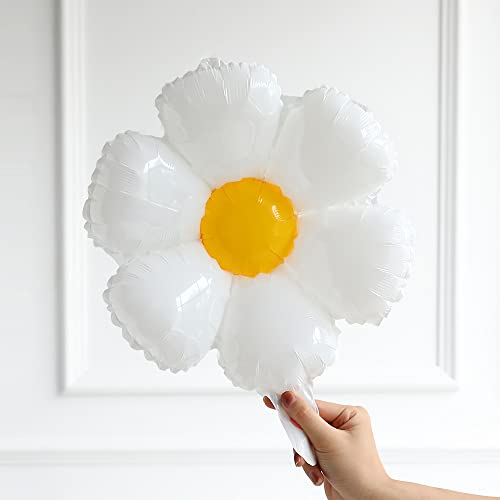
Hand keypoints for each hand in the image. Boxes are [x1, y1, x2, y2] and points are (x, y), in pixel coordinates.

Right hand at [263, 391, 389, 499]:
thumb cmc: (359, 473)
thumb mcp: (328, 440)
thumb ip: (305, 418)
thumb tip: (289, 398)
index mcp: (349, 414)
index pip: (314, 405)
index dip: (295, 408)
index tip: (274, 401)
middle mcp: (342, 425)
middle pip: (307, 422)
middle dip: (303, 441)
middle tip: (304, 450)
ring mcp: (334, 441)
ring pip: (305, 440)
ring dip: (306, 456)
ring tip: (315, 467)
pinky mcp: (327, 455)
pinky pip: (308, 453)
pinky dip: (309, 465)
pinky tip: (318, 474)